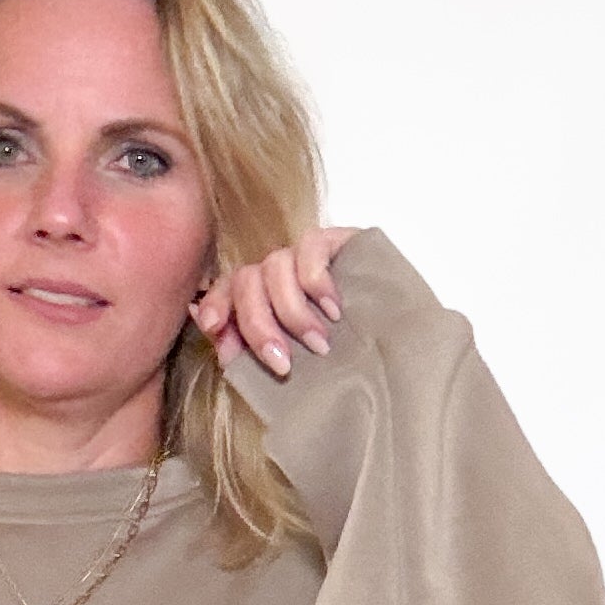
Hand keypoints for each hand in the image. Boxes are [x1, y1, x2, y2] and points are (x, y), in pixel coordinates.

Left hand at [190, 225, 361, 375]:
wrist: (392, 345)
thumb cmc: (338, 358)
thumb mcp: (291, 361)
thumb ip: (253, 352)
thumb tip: (217, 341)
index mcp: (257, 297)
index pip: (224, 290)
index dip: (216, 306)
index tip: (212, 328)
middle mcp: (274, 272)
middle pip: (245, 282)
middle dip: (260, 327)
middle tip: (284, 364)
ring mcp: (301, 255)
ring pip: (274, 266)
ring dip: (294, 313)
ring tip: (319, 344)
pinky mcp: (333, 240)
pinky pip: (310, 248)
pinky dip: (317, 282)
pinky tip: (334, 310)